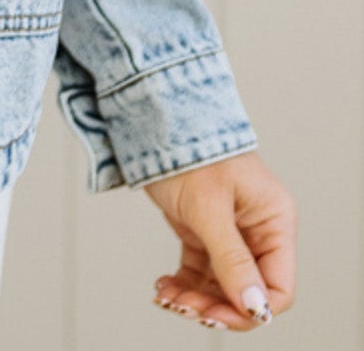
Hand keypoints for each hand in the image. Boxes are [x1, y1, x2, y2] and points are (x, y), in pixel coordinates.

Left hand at [144, 150, 296, 328]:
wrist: (154, 116)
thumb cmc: (189, 146)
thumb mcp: (209, 207)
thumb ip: (232, 259)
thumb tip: (254, 308)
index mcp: (273, 219)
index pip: (277, 286)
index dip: (252, 309)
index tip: (217, 314)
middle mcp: (256, 228)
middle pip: (247, 290)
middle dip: (216, 304)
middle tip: (185, 306)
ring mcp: (230, 230)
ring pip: (220, 285)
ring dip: (195, 297)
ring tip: (168, 296)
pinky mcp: (203, 229)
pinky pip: (200, 271)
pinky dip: (183, 284)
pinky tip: (165, 286)